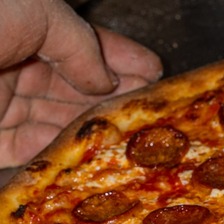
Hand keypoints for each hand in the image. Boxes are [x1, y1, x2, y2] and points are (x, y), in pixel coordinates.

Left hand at [0, 0, 162, 167]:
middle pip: (73, 83)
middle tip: (150, 113)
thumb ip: (78, 43)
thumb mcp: (35, 12)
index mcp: (21, 26)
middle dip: (112, 95)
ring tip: (129, 136)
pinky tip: (87, 153)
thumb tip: (106, 79)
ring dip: (91, 127)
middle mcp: (10, 62)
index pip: (80, 43)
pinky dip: (58, 152)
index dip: (119, 56)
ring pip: (56, 118)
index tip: (153, 73)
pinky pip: (28, 148)